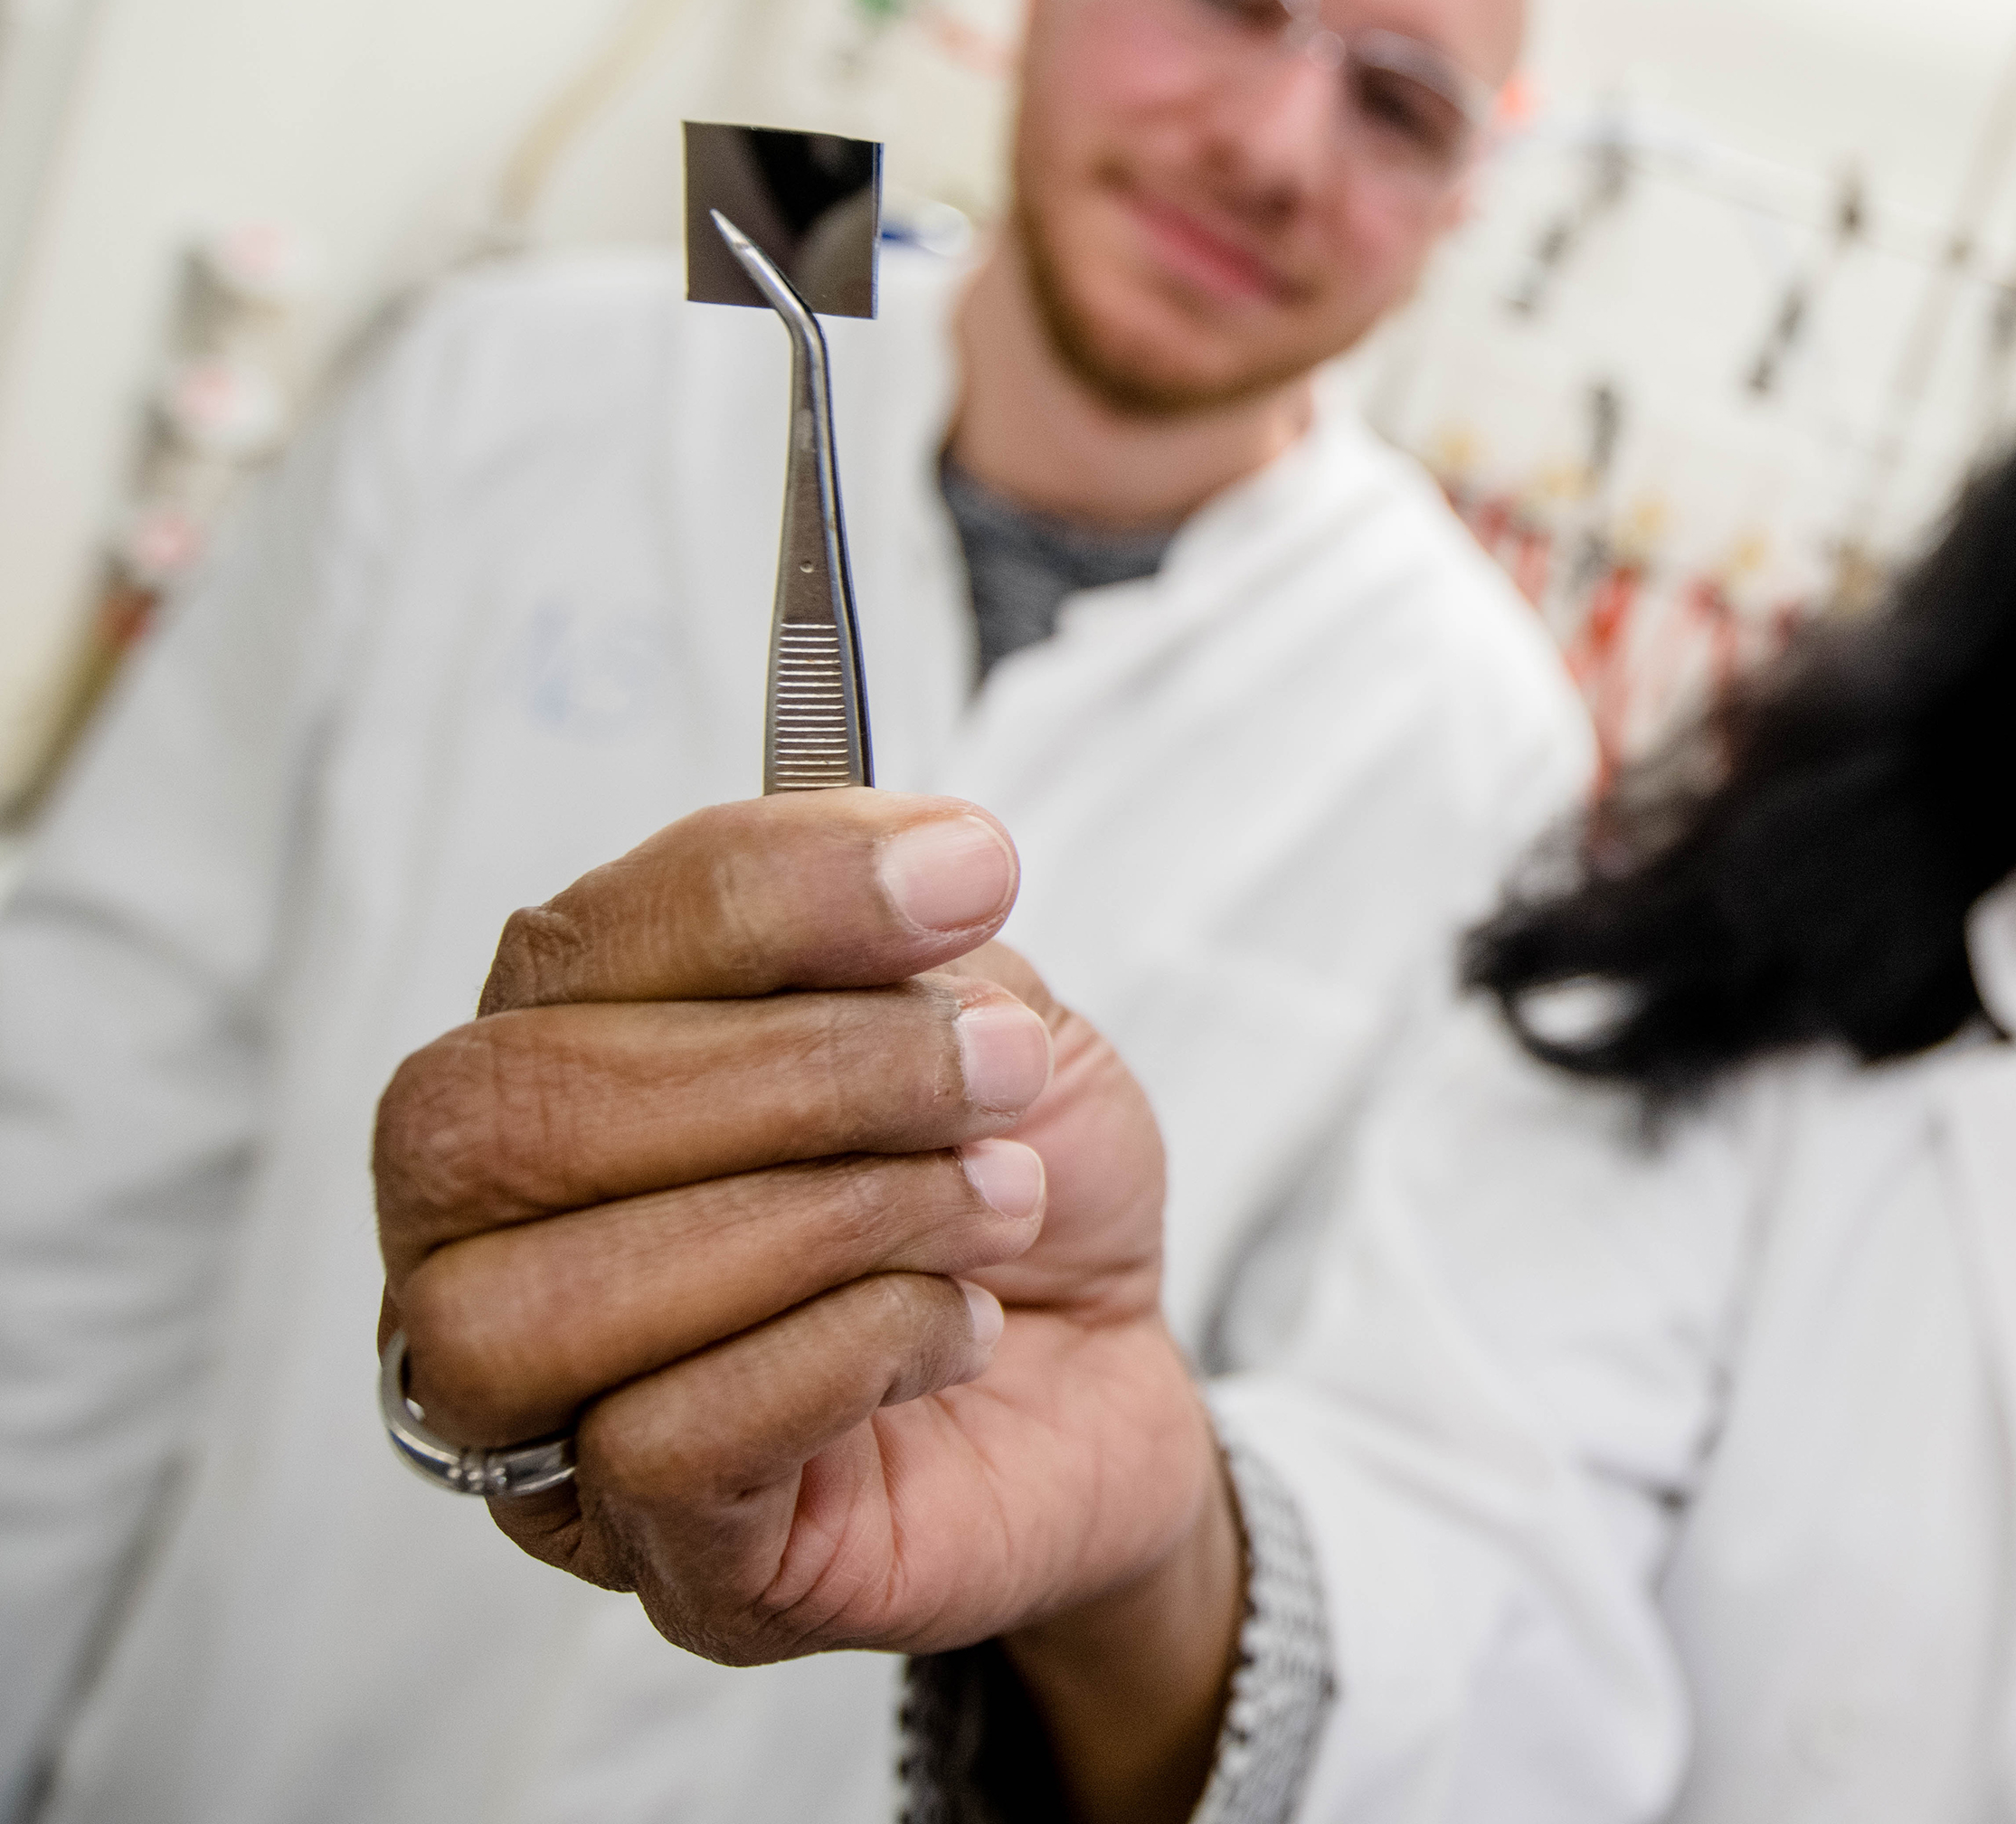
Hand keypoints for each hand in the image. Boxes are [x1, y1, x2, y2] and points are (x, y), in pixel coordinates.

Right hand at [371, 792, 1238, 1753]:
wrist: (1112, 1390)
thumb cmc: (1008, 1191)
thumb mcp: (987, 1016)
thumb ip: (904, 942)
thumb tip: (923, 865)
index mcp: (551, 1065)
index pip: (564, 949)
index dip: (763, 891)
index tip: (966, 875)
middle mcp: (492, 1247)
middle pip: (503, 1122)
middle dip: (791, 1068)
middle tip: (997, 1066)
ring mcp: (551, 1423)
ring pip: (548, 1301)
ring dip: (824, 1217)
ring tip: (993, 1201)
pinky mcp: (662, 1560)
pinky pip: (657, 1449)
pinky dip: (841, 1350)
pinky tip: (954, 1322)